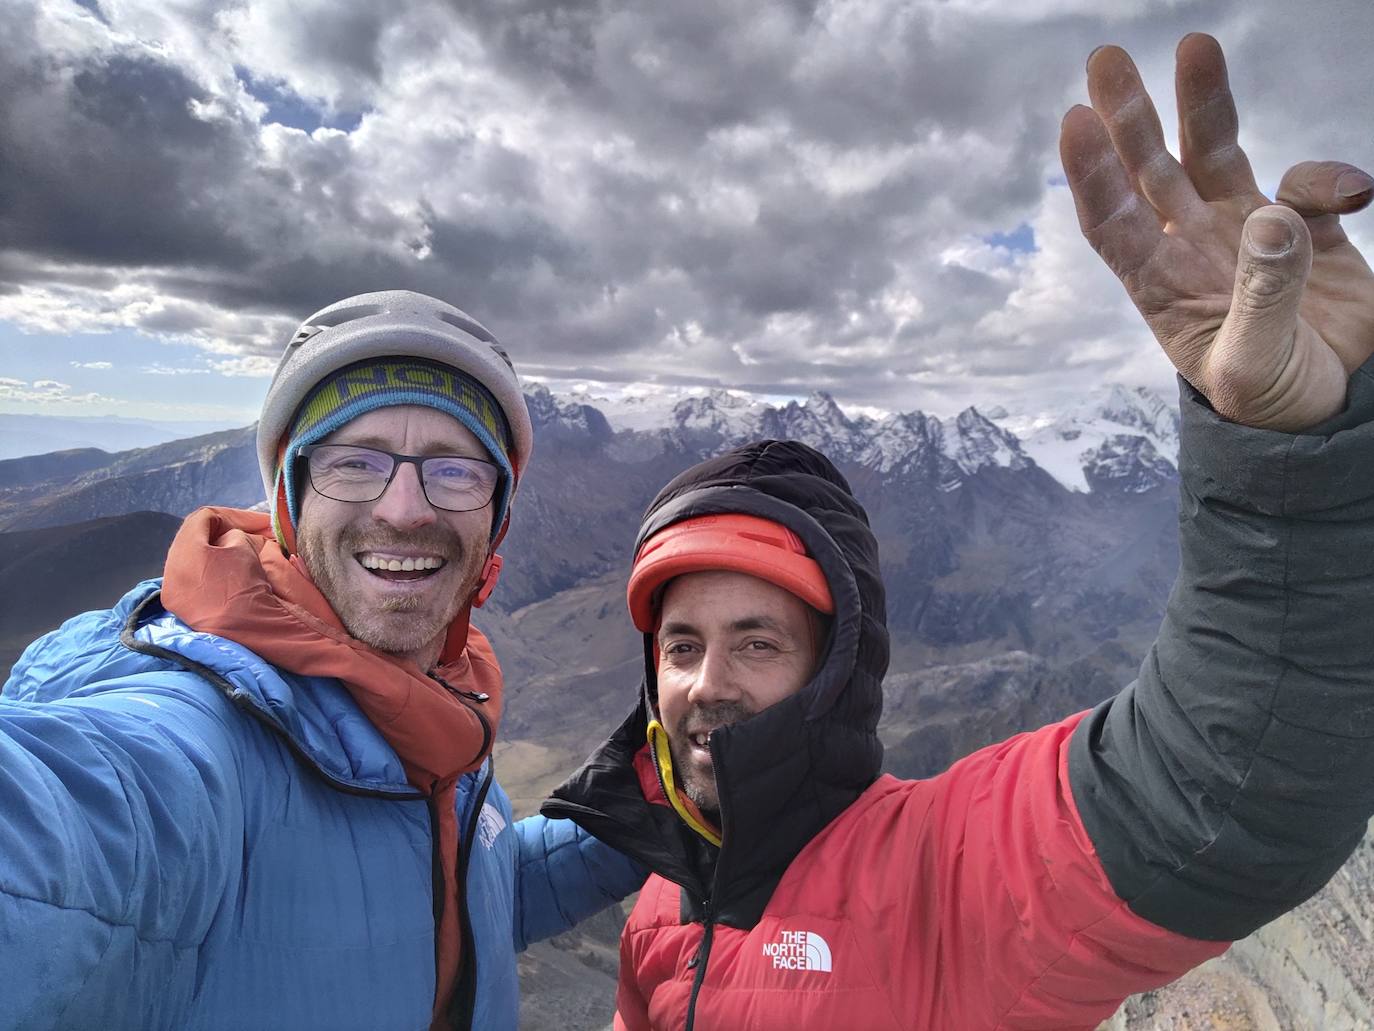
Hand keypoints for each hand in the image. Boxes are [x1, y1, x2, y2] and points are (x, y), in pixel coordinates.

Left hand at [1060, 33, 1373, 431]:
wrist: (1338, 413)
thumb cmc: (1272, 403)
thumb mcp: (1254, 365)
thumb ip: (1263, 296)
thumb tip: (1269, 218)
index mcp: (1161, 287)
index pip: (1112, 222)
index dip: (1090, 175)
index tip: (1075, 122)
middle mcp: (1193, 249)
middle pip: (1150, 171)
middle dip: (1129, 116)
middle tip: (1105, 59)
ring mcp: (1247, 234)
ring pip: (1215, 155)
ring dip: (1204, 105)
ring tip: (1196, 45)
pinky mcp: (1306, 230)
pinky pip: (1306, 185)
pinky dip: (1325, 179)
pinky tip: (1353, 199)